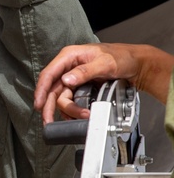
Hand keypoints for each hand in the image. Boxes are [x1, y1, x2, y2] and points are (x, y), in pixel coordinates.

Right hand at [34, 43, 173, 124]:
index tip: (39, 104)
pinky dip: (73, 110)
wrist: (137, 65)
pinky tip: (78, 116)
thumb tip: (66, 80)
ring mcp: (74, 78)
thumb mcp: (105, 63)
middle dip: (50, 106)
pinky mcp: (80, 88)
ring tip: (81, 116)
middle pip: (52, 89)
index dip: (41, 90)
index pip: (49, 74)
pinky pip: (71, 101)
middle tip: (48, 121)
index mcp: (70, 56)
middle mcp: (69, 68)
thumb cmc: (123, 57)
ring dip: (68, 110)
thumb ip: (85, 71)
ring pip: (62, 98)